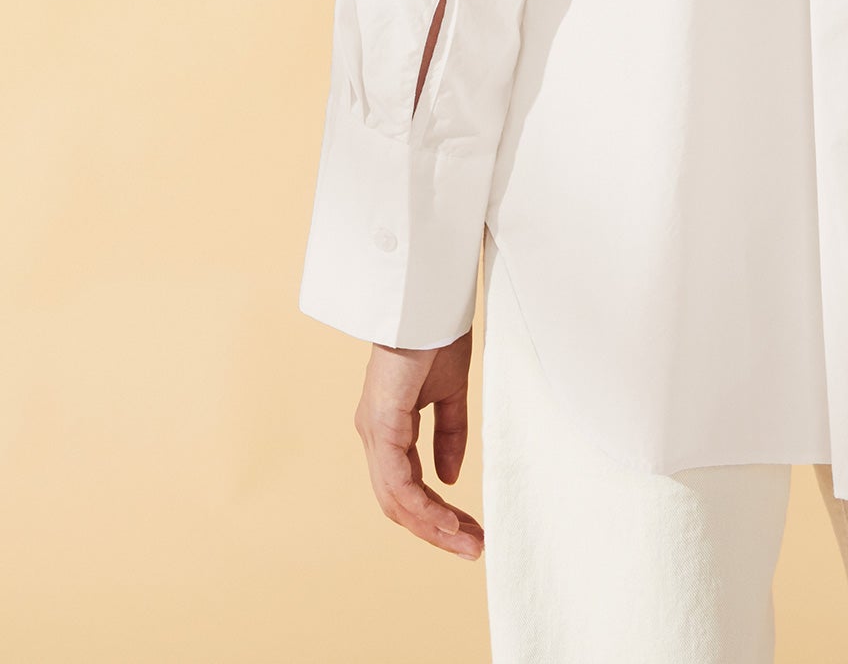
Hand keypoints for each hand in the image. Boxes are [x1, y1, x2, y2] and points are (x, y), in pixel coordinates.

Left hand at [354, 334, 483, 557]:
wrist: (427, 300)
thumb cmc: (435, 334)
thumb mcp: (449, 391)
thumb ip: (449, 433)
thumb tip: (449, 477)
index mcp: (388, 427)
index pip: (407, 486)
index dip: (437, 513)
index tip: (471, 530)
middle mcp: (374, 435)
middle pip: (399, 503)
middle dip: (437, 530)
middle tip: (473, 547)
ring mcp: (374, 432)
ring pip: (397, 501)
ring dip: (433, 528)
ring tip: (468, 543)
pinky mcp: (381, 425)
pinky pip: (398, 482)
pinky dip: (423, 508)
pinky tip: (447, 521)